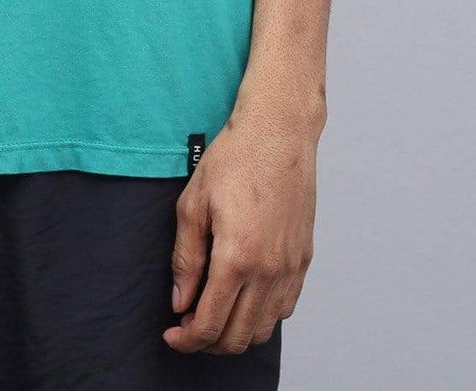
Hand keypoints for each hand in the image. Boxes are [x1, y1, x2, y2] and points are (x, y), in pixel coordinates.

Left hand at [164, 107, 318, 354]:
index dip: (186, 340)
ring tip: (214, 313)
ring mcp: (291, 266)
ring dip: (236, 332)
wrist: (279, 132)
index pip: (210, 325)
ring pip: (265, 328)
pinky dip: (262, 316)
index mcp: (237, 258)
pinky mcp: (303, 258)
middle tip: (187, 327)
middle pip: (239, 337)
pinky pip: (285, 307)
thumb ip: (186, 260)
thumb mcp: (192, 205)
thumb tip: (180, 301)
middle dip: (208, 342)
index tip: (172, 335)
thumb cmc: (235, 158)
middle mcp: (269, 270)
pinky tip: (243, 298)